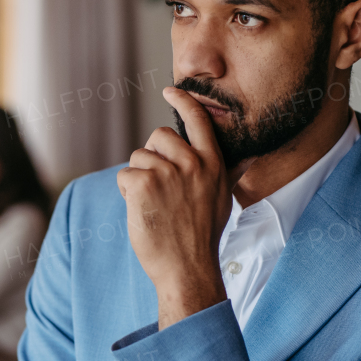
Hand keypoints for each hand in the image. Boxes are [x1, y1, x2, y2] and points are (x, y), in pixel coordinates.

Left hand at [116, 87, 253, 328]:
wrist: (188, 269)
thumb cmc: (202, 237)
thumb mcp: (222, 198)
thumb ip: (220, 172)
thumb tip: (235, 156)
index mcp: (214, 164)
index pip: (198, 121)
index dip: (183, 101)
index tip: (169, 91)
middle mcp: (193, 164)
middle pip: (158, 135)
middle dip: (151, 155)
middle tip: (158, 186)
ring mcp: (167, 173)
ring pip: (138, 157)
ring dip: (139, 179)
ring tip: (154, 206)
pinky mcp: (143, 184)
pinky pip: (125, 176)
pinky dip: (127, 193)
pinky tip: (142, 212)